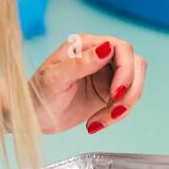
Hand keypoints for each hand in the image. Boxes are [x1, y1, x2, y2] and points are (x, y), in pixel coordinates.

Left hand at [30, 35, 145, 134]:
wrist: (33, 117)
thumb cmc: (37, 94)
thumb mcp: (54, 78)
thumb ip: (81, 63)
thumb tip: (107, 47)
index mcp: (87, 45)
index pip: (122, 48)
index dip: (125, 69)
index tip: (115, 92)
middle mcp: (101, 56)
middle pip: (135, 65)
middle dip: (130, 90)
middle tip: (114, 110)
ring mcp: (108, 74)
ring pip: (135, 84)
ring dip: (125, 106)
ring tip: (100, 122)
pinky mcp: (110, 93)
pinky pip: (127, 101)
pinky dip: (117, 115)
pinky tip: (96, 123)